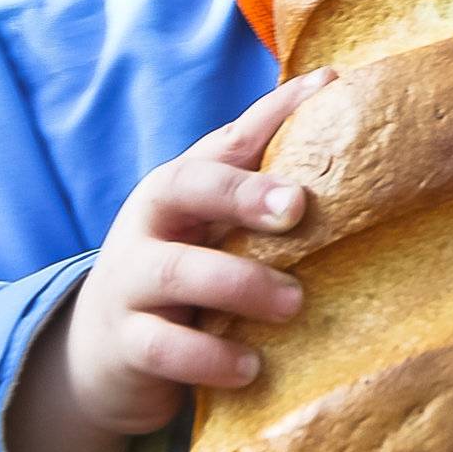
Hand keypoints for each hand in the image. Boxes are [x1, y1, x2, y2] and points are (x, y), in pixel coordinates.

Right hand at [64, 67, 337, 434]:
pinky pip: (164, 348)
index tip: (329, 85)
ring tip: (294, 304)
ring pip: (178, 270)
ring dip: (240, 285)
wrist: (101, 354)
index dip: (277, 110)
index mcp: (181, 183)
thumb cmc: (183, 271)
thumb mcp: (211, 229)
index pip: (230, 137)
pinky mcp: (126, 344)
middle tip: (298, 206)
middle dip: (243, 191)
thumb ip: (260, 194)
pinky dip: (210, 356)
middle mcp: (150, 220)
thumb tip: (351, 152)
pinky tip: (251, 366)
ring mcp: (130, 280)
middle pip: (187, 186)